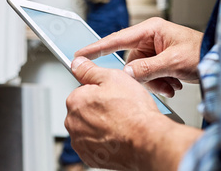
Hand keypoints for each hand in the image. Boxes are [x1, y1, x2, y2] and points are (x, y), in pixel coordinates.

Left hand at [65, 56, 185, 169]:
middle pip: (84, 110)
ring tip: (121, 123)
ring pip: (89, 128)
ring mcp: (81, 143)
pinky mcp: (91, 158)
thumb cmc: (134, 111)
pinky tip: (118, 136)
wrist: (148, 141)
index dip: (100, 91)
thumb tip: (77, 63)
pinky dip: (104, 141)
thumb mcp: (113, 77)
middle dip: (99, 108)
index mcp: (75, 100)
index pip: (82, 90)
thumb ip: (90, 70)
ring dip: (101, 125)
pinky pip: (94, 145)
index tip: (113, 95)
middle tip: (119, 109)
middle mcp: (73, 123)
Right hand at [75, 17, 202, 96]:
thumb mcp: (174, 62)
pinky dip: (160, 83)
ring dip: (155, 82)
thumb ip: (148, 69)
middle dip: (144, 76)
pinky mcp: (160, 61)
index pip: (117, 39)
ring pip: (140, 72)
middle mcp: (150, 38)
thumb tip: (126, 75)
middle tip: (160, 82)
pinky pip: (149, 75)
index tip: (80, 54)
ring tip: (171, 85)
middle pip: (131, 61)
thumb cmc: (202, 52)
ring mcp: (155, 50)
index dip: (97, 47)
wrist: (219, 61)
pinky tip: (173, 85)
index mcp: (151, 29)